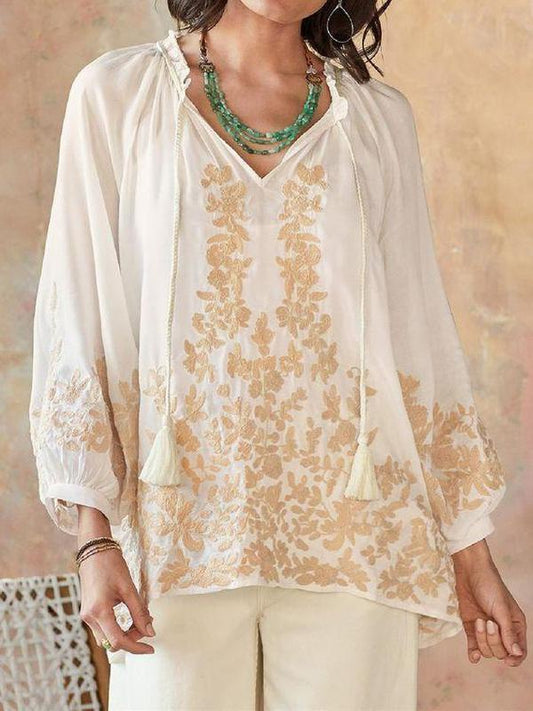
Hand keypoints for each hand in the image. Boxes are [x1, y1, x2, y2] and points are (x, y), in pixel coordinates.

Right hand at [76, 505, 155, 654]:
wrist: (94, 550)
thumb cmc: (112, 565)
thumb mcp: (129, 588)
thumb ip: (139, 612)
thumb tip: (150, 632)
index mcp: (99, 611)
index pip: (118, 641)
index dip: (136, 647)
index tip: (151, 647)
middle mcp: (89, 617)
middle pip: (112, 643)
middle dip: (132, 639)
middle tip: (147, 625)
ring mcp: (86, 615)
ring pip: (107, 638)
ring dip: (124, 634)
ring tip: (140, 620)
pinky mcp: (87, 612)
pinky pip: (103, 629)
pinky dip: (117, 628)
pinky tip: (129, 617)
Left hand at [452, 538, 526, 666]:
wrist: (469, 571)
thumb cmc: (490, 586)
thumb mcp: (501, 608)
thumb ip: (508, 632)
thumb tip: (516, 653)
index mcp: (515, 625)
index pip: (519, 651)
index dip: (514, 659)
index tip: (506, 660)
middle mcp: (502, 630)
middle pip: (501, 652)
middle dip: (493, 640)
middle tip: (488, 622)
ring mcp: (486, 630)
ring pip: (486, 651)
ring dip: (481, 639)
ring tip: (478, 621)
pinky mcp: (472, 628)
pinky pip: (474, 648)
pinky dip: (473, 653)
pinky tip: (472, 655)